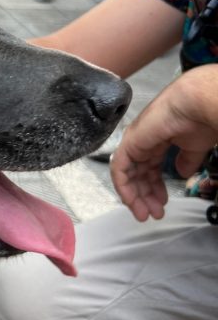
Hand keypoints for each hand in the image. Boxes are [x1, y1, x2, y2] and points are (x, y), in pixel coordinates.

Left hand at [111, 69, 217, 220]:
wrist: (197, 105)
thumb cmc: (199, 120)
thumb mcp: (193, 148)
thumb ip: (185, 161)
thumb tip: (181, 173)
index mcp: (156, 140)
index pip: (149, 168)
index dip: (154, 188)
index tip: (162, 204)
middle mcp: (142, 141)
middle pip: (138, 174)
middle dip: (145, 196)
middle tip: (153, 214)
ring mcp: (134, 142)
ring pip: (126, 175)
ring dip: (135, 197)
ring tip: (145, 214)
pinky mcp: (128, 144)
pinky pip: (119, 170)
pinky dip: (124, 187)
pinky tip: (133, 201)